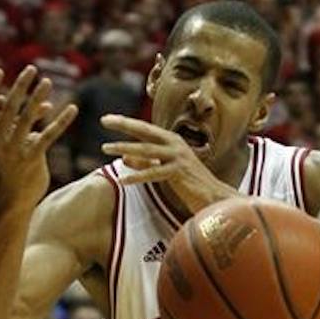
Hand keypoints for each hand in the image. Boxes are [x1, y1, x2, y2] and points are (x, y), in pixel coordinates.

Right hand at [0, 66, 77, 215]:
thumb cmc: (9, 168)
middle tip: (32, 68)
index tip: (0, 71)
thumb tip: (4, 100)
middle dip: (20, 86)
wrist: (15, 200)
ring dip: (38, 97)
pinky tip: (73, 108)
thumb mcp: (1, 144)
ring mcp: (15, 151)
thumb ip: (4, 122)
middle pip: (8, 107)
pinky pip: (49, 135)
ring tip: (48, 81)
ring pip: (27, 118)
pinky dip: (61, 121)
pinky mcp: (32, 159)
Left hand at [100, 115, 229, 212]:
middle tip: (104, 120)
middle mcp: (176, 144)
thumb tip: (124, 157)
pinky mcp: (180, 172)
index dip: (126, 123)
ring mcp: (178, 157)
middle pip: (145, 132)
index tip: (107, 119)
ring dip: (124, 148)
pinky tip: (123, 180)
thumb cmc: (191, 186)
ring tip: (105, 148)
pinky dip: (137, 176)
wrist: (216, 199)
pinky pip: (154, 173)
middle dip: (123, 125)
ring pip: (147, 150)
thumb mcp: (165, 171)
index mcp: (173, 141)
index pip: (145, 129)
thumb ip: (146, 163)